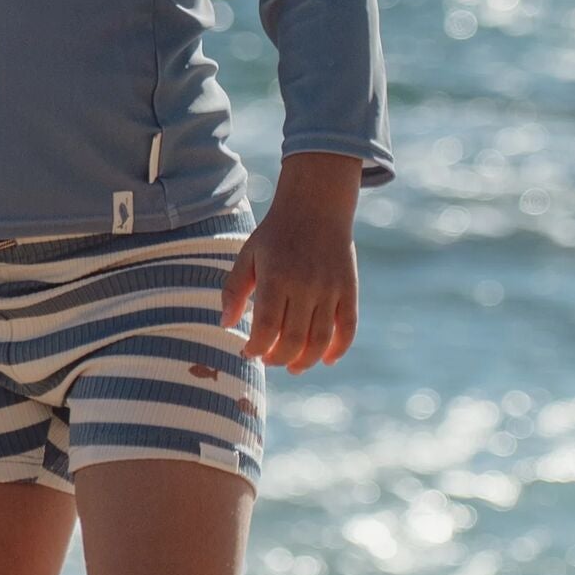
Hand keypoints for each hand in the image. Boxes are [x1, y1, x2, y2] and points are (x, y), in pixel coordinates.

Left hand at [219, 154, 362, 372]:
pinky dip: (339, 349)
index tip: (248, 351)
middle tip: (269, 360)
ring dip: (306, 361)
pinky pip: (348, 327)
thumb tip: (225, 325)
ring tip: (293, 367)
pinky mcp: (349, 289)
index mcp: (276, 277)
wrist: (316, 207)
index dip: (257, 347)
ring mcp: (330, 288)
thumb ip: (233, 290)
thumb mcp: (248, 255)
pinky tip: (326, 359)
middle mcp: (305, 285)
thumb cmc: (276, 235)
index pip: (266, 327)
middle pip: (293, 340)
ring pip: (321, 339)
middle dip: (278, 359)